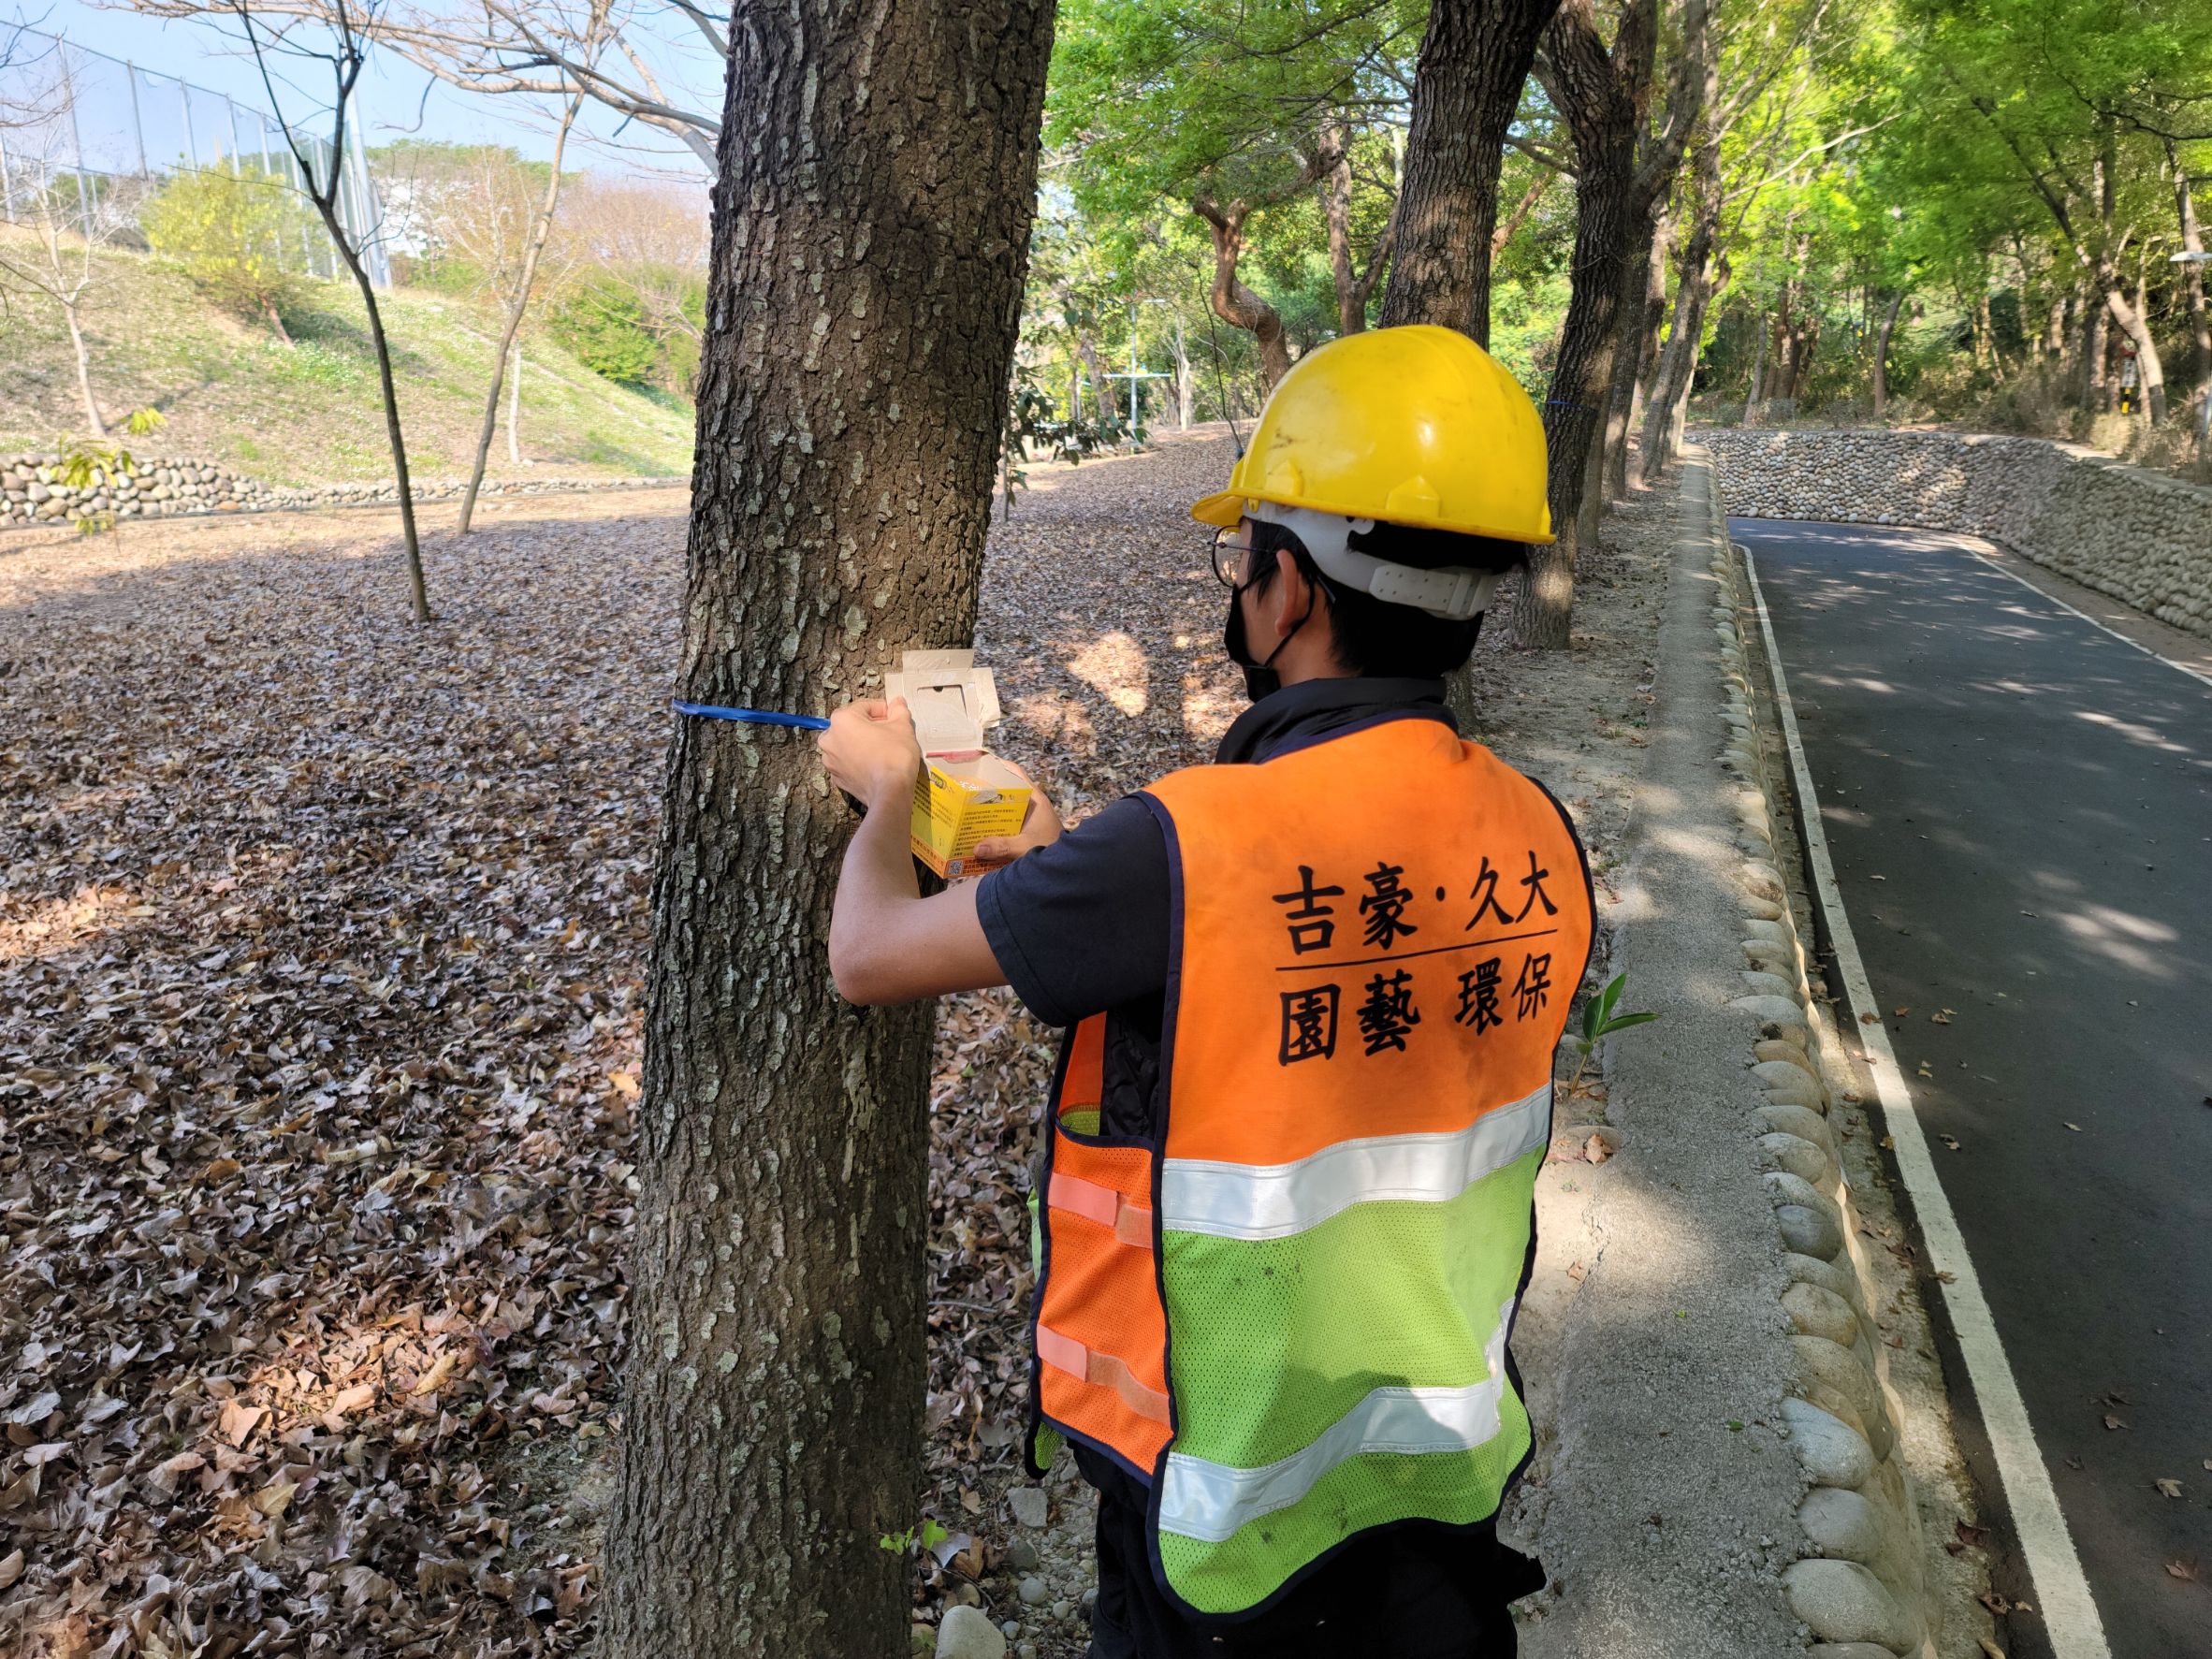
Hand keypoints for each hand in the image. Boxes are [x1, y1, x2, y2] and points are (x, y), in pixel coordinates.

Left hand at [819, 698, 922, 813]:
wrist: (889, 792)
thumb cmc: (894, 755)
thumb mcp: (902, 727)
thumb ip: (898, 710)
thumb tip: (898, 702)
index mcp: (842, 719)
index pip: (865, 706)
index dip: (883, 710)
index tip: (894, 717)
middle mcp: (829, 737)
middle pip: (853, 724)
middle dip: (871, 726)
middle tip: (890, 733)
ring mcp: (830, 759)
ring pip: (848, 743)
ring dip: (862, 743)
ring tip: (881, 750)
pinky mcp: (836, 776)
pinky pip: (847, 761)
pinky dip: (858, 760)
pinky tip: (874, 764)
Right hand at [971, 762, 1064, 865]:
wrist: (1069, 865)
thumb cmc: (1051, 849)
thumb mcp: (1025, 847)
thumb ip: (1002, 847)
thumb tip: (976, 848)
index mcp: (1034, 800)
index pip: (1016, 774)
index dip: (999, 766)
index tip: (979, 764)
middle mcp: (1031, 805)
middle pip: (1007, 790)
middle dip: (987, 790)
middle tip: (964, 791)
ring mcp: (1029, 817)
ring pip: (1006, 807)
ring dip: (989, 809)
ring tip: (965, 809)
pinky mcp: (1027, 829)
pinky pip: (1007, 821)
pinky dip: (995, 824)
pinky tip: (979, 830)